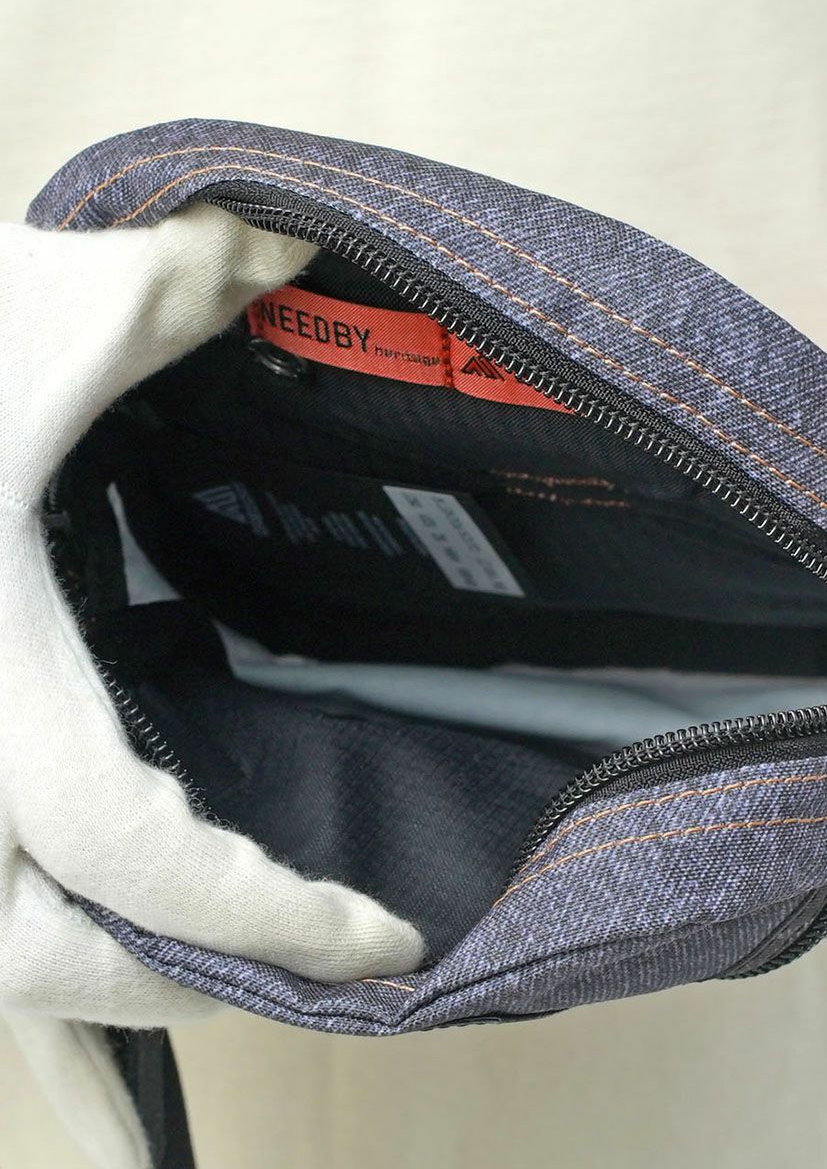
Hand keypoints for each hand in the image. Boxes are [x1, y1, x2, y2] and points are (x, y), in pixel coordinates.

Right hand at [0, 205, 424, 1167]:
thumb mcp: (41, 306)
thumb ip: (184, 275)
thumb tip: (290, 246)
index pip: (146, 864)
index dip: (275, 922)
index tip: (389, 941)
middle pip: (35, 964)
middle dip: (174, 981)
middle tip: (301, 960)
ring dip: (92, 957)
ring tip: (196, 932)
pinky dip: (27, 900)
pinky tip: (81, 850)